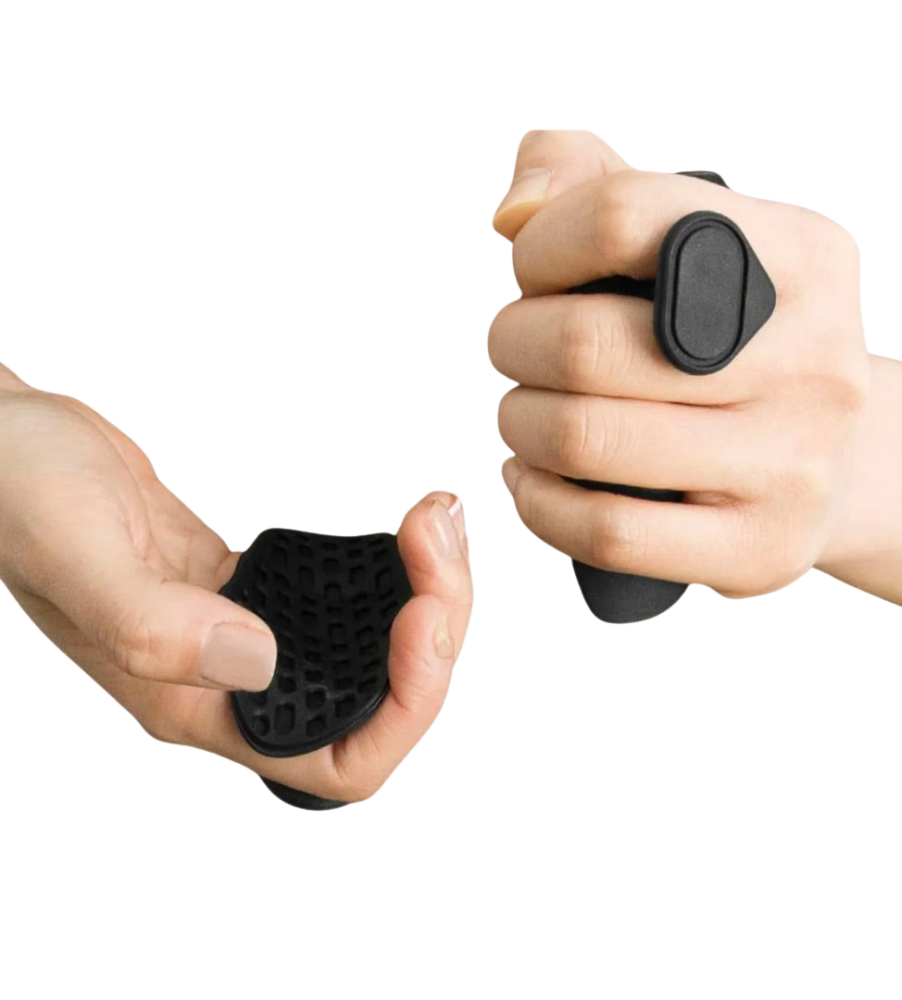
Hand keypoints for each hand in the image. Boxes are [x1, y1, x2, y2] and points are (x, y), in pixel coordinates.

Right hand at [0, 365, 471, 800]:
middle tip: (440, 539)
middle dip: (435, 632)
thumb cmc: (16, 496)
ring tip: (436, 523)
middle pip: (378, 702)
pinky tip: (402, 531)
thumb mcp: (75, 554)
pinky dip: (390, 572)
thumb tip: (259, 664)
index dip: (405, 706)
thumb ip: (153, 626)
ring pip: (371, 652)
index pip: (338, 762)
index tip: (424, 614)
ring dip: (424, 597)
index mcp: (192, 705)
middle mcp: (227, 685)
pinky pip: (344, 603)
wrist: (6, 445)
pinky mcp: (250, 590)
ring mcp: (242, 636)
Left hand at [489, 131, 867, 597]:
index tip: (534, 272)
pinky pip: (605, 531)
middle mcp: (815, 360)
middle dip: (514, 341)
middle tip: (518, 348)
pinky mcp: (760, 548)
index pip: (623, 216)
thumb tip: (516, 212)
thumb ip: (588, 175)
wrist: (831, 458)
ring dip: (519, 421)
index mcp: (804, 257)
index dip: (543, 245)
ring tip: (527, 412)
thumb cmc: (739, 342)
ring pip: (584, 439)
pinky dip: (538, 502)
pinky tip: (531, 478)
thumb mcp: (696, 236)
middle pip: (585, 344)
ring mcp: (794, 465)